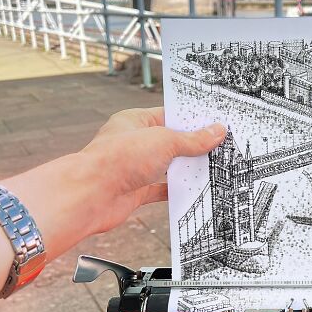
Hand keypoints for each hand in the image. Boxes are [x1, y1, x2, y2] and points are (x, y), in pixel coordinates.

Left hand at [5, 107, 224, 261]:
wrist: (89, 196)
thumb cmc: (118, 160)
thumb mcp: (163, 142)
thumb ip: (192, 140)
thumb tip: (216, 131)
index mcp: (134, 121)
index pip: (168, 115)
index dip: (191, 119)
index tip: (215, 122)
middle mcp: (133, 143)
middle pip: (169, 142)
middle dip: (192, 145)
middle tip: (222, 145)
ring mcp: (133, 168)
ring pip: (166, 166)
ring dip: (185, 168)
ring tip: (214, 166)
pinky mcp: (134, 191)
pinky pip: (159, 190)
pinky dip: (175, 191)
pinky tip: (193, 190)